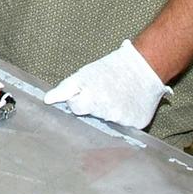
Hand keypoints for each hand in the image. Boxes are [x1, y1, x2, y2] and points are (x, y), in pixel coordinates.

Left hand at [43, 39, 172, 128]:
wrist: (145, 67)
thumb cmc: (111, 69)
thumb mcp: (83, 75)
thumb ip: (64, 89)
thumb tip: (47, 100)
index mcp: (91, 100)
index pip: (76, 109)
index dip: (79, 99)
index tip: (86, 91)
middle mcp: (107, 113)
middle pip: (92, 117)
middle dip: (94, 107)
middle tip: (103, 93)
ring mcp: (123, 120)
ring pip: (109, 122)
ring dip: (109, 112)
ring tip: (116, 96)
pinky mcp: (138, 124)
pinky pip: (125, 126)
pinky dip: (125, 117)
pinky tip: (127, 104)